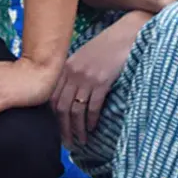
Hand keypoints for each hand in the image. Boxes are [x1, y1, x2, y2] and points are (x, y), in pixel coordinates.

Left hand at [51, 11, 148, 148]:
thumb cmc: (106, 47)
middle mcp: (72, 73)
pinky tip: (93, 127)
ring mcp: (86, 77)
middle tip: (68, 143)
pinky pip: (93, 106)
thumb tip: (69, 97)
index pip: (52, 97)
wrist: (125, 34)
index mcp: (65, 68)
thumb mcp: (83, 57)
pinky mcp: (102, 81)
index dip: (53, 117)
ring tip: (82, 140)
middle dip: (63, 128)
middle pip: (61, 107)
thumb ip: (73, 74)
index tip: (57, 130)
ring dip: (78, 129)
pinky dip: (92, 119)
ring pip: (76, 110)